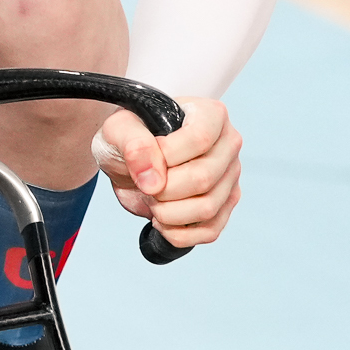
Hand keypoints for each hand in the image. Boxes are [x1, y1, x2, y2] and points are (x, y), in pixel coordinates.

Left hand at [94, 98, 242, 248]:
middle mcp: (229, 146)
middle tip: (143, 184)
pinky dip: (178, 233)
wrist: (128, 159)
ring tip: (150, 199)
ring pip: (208, 208)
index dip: (165, 157)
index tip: (141, 160)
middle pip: (203, 178)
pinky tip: (161, 220)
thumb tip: (154, 180)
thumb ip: (134, 145)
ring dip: (167, 212)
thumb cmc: (129, 137)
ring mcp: (230, 178)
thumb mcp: (119, 129)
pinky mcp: (224, 206)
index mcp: (211, 115)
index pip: (199, 139)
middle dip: (162, 189)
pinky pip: (210, 231)